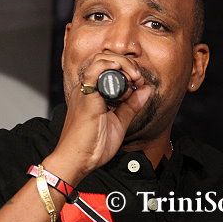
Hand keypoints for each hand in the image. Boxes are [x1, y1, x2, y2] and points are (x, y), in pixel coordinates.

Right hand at [44, 54, 152, 184]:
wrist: (77, 161)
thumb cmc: (91, 146)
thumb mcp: (119, 122)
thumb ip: (131, 106)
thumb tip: (146, 90)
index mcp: (92, 94)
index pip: (108, 68)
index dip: (127, 70)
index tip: (140, 83)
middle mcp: (86, 89)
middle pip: (105, 59)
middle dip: (127, 63)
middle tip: (139, 78)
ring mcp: (85, 92)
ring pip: (101, 60)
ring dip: (122, 63)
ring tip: (134, 77)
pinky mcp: (86, 98)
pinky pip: (95, 71)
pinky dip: (109, 65)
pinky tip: (121, 70)